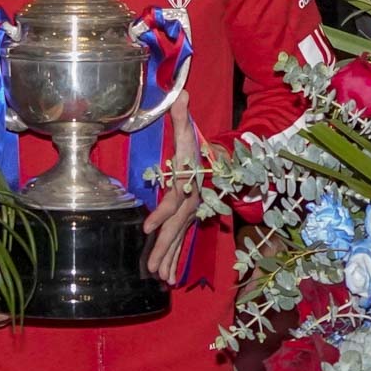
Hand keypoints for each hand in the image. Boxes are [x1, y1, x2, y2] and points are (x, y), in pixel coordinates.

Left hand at [142, 93, 214, 282]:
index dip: (161, 214)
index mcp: (187, 185)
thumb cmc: (199, 148)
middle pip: (176, 228)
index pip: (173, 201)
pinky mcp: (189, 220)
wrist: (223, 164)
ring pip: (180, 239)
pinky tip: (168, 277)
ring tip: (160, 278)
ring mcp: (192, 214)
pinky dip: (176, 259)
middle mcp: (191, 203)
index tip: (147, 228)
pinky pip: (182, 242)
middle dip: (164, 248)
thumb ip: (182, 115)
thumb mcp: (189, 131)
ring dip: (169, 258)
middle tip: (151, 267)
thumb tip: (181, 93)